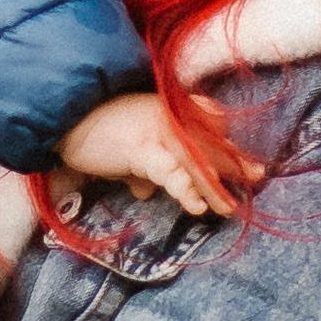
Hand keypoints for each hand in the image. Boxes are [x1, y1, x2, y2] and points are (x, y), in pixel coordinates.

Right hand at [59, 92, 233, 217]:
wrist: (61, 115)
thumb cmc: (91, 130)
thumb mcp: (123, 145)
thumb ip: (140, 164)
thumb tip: (145, 190)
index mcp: (168, 112)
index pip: (206, 129)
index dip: (228, 149)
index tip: (250, 166)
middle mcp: (168, 116)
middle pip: (208, 144)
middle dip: (233, 163)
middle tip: (259, 177)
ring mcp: (156, 130)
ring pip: (195, 161)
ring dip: (213, 186)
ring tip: (228, 208)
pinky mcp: (140, 147)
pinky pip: (169, 171)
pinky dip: (184, 189)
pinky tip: (197, 207)